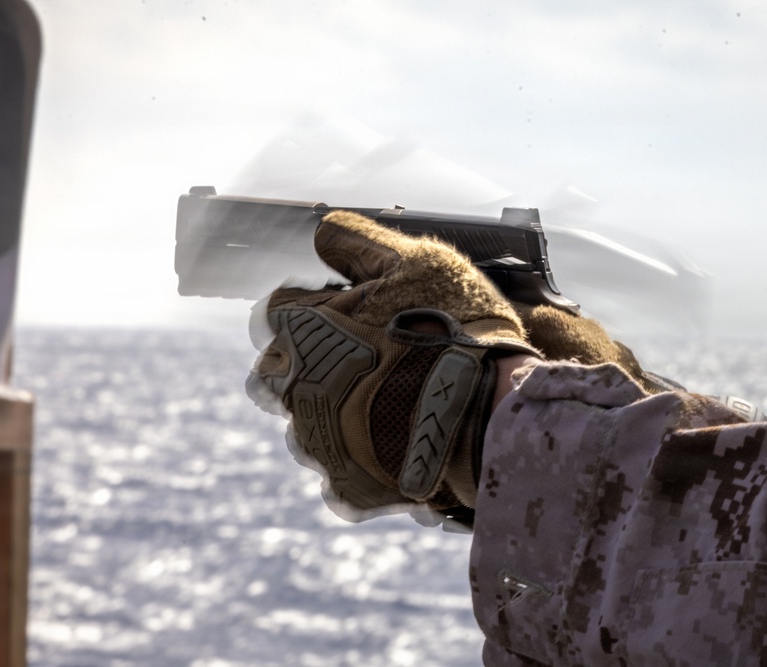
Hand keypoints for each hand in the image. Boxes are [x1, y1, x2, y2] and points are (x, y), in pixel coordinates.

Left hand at [248, 211, 537, 524]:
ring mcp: (315, 441)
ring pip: (306, 423)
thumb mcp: (413, 260)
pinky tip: (398, 441)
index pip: (277, 310)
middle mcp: (292, 387)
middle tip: (369, 361)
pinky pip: (339, 472)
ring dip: (335, 413)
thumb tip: (321, 233)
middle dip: (315, 364)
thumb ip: (357, 242)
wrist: (489, 416)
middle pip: (279, 370)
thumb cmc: (454, 329)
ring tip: (390, 404)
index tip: (351, 316)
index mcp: (300, 328)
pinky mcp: (344, 485)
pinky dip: (363, 459)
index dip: (315, 308)